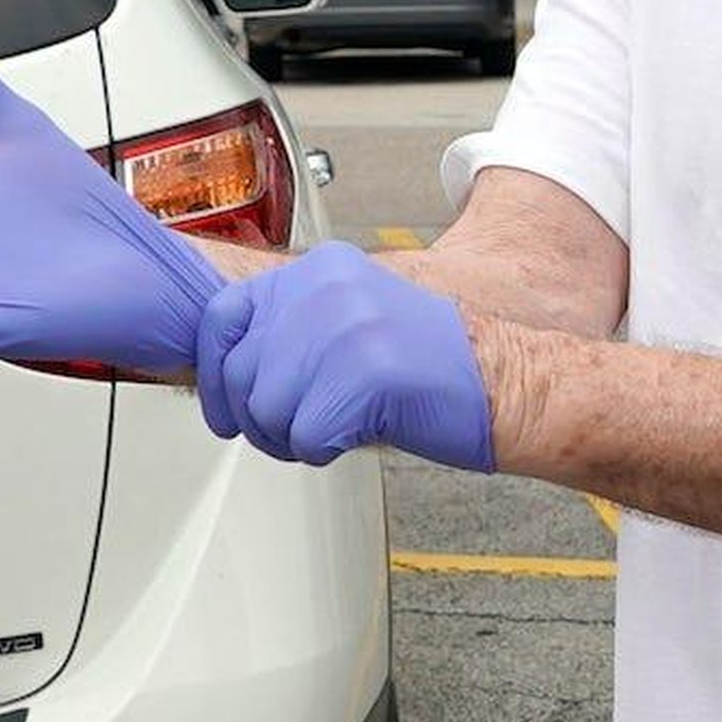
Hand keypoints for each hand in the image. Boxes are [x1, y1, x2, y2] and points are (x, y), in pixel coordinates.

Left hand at [195, 243, 496, 469]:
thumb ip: (292, 326)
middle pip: (240, 373)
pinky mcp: (364, 375)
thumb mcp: (353, 319)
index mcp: (321, 268)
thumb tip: (223, 368)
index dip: (214, 372)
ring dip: (290, 438)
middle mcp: (327, 289)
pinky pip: (304, 437)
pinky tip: (358, 434)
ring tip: (334, 430)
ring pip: (265, 410)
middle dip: (259, 419)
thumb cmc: (431, 367)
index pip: (222, 315)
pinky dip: (323, 452)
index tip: (225, 407)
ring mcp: (345, 328)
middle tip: (297, 431)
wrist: (507, 384)